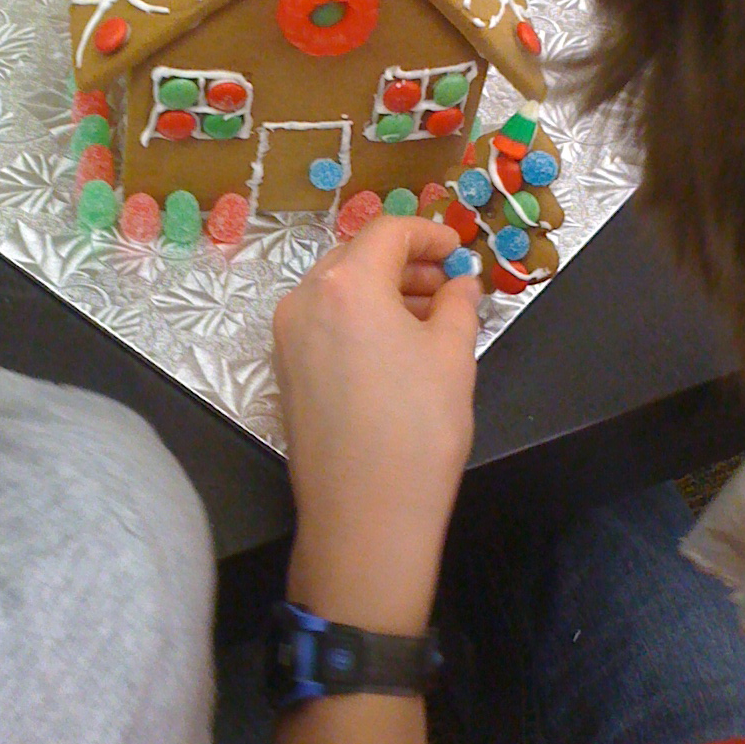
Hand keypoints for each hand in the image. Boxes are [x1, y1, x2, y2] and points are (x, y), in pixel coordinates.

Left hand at [273, 215, 480, 635]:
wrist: (365, 512)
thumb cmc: (418, 428)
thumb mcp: (454, 355)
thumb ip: (458, 304)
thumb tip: (460, 282)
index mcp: (347, 284)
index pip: (388, 231)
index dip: (429, 233)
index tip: (459, 250)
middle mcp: (305, 300)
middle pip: (357, 256)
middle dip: (405, 262)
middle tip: (448, 284)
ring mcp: (287, 337)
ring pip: (337, 290)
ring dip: (382, 291)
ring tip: (429, 318)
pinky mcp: (284, 371)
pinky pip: (323, 324)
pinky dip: (358, 320)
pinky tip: (394, 348)